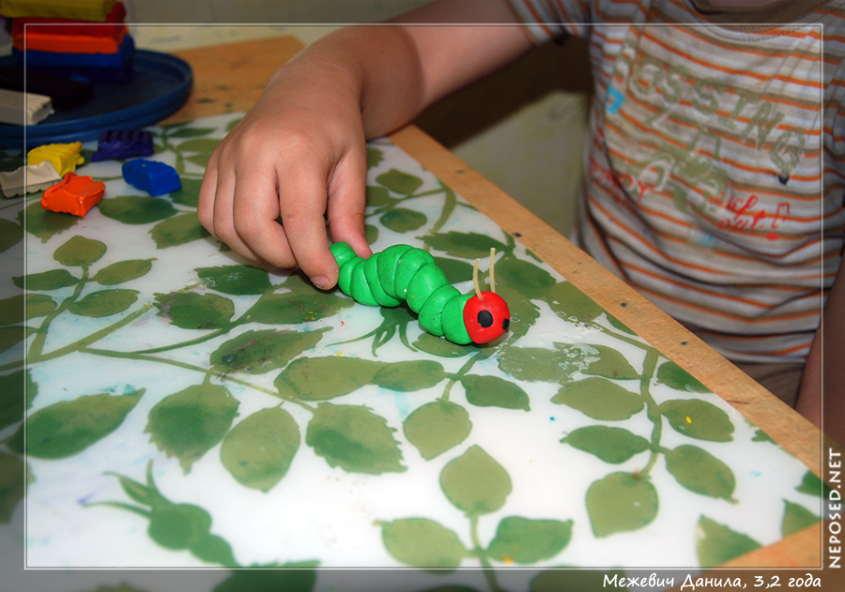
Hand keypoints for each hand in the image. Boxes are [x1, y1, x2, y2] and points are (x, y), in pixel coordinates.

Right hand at [198, 57, 371, 289]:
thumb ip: (351, 215)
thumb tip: (355, 259)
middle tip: (305, 260)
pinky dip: (231, 236)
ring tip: (286, 248)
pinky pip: (209, 214)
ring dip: (255, 252)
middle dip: (280, 258)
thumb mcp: (354, 167)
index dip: (312, 258)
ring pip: (225, 227)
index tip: (328, 278)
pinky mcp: (212, 163)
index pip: (298, 219)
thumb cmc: (336, 127)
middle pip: (252, 227)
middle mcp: (253, 151)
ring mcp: (226, 156)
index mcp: (296, 150)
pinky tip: (260, 233)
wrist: (306, 87)